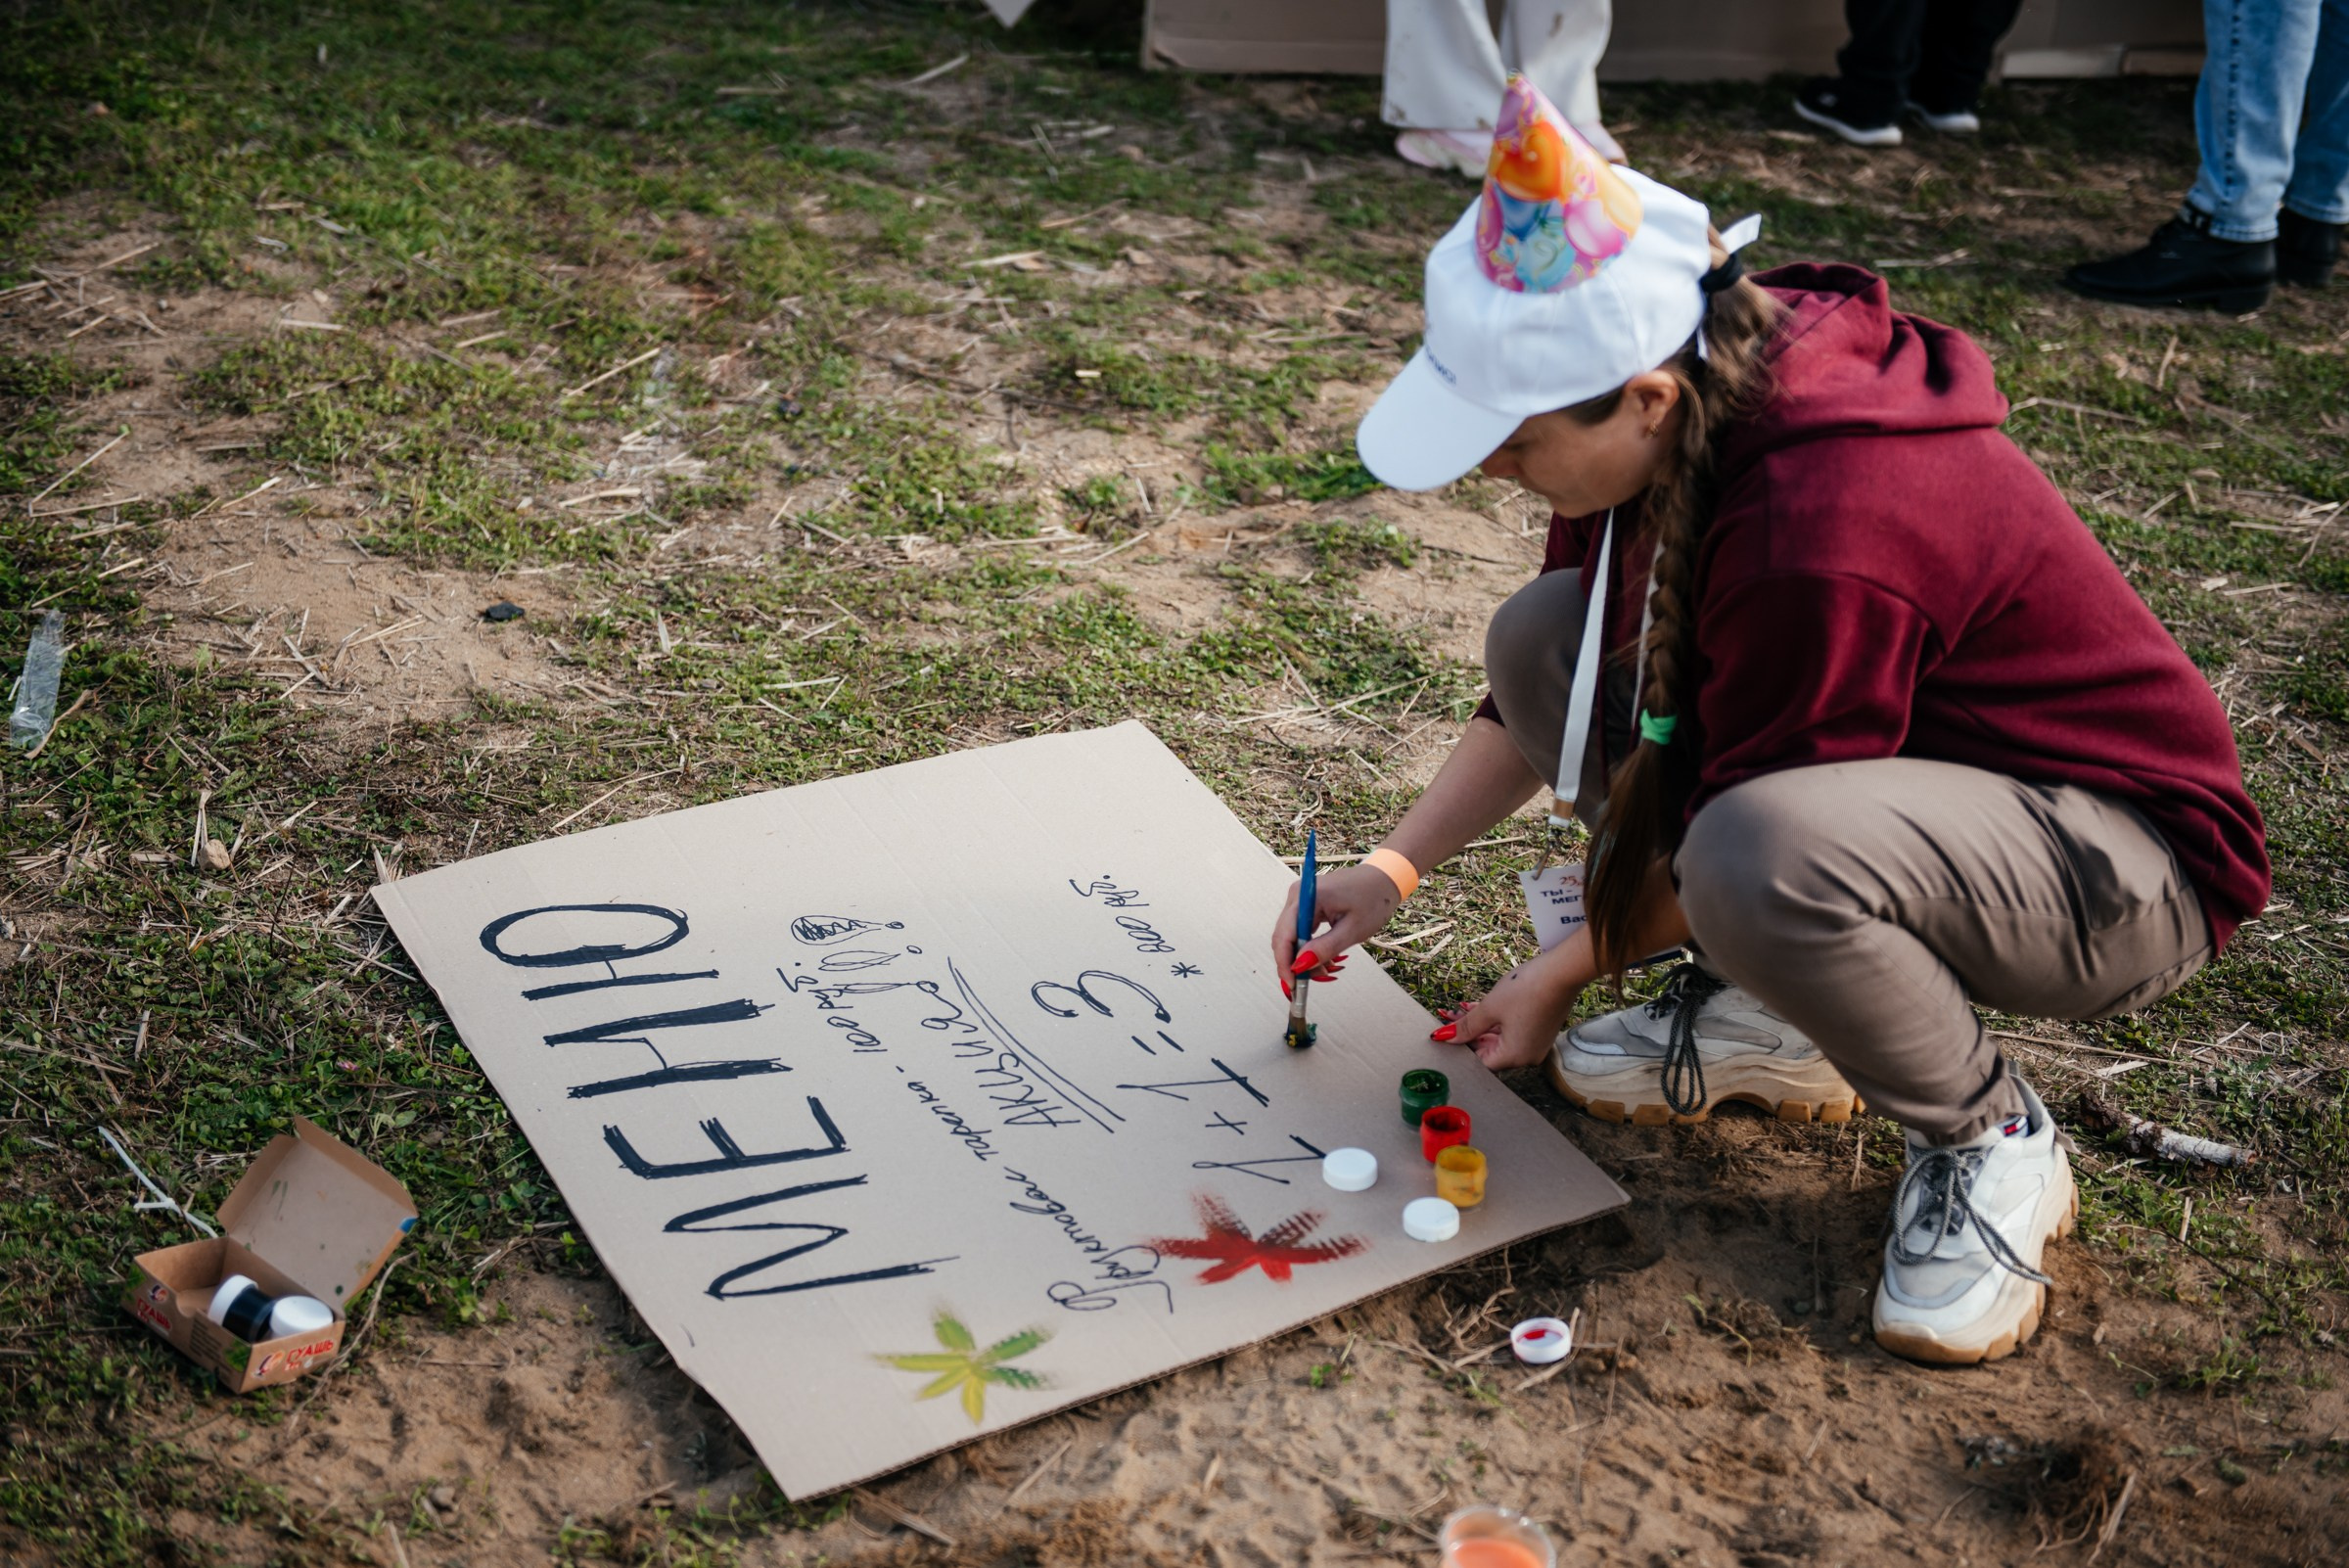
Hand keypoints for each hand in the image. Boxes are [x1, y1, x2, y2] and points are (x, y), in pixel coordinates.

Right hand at [1270, 863, 1403, 992]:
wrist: (1383, 879)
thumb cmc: (1373, 899)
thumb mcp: (1352, 929)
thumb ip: (1324, 948)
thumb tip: (1299, 966)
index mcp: (1307, 897)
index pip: (1284, 935)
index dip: (1285, 963)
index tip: (1293, 985)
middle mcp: (1297, 896)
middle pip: (1284, 938)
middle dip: (1297, 963)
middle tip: (1315, 980)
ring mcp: (1300, 900)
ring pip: (1292, 938)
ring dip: (1305, 958)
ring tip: (1329, 968)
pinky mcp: (1306, 905)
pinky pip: (1300, 932)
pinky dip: (1311, 948)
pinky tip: (1327, 958)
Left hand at [1430, 951, 1582, 1070]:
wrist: (1562, 971)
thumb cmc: (1526, 990)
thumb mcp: (1490, 1008)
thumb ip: (1466, 1026)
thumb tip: (1444, 1038)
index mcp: (1514, 1057)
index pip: (1479, 1062)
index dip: (1460, 1049)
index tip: (1444, 1034)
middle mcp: (1527, 1056)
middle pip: (1488, 1051)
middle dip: (1467, 1033)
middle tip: (1447, 1018)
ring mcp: (1535, 1044)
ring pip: (1498, 1038)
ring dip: (1478, 1025)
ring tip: (1458, 1009)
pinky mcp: (1539, 1030)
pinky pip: (1510, 1031)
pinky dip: (1494, 1021)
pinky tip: (1477, 1007)